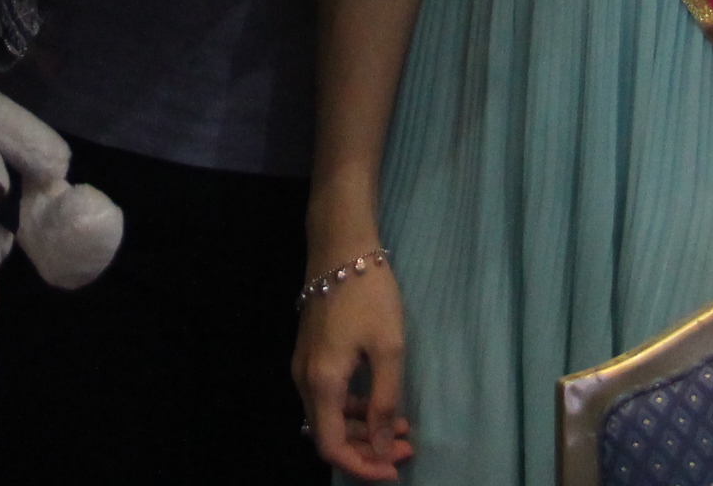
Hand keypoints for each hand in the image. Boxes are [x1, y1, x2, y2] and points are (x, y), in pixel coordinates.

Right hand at [293, 262, 411, 480]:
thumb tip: (384, 447)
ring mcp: (304, 366)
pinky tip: (381, 402)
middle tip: (408, 447)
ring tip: (403, 427)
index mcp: (322, 382)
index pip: (331, 446)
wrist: (341, 247)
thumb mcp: (389, 349)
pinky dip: (353, 409)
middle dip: (368, 449)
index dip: (362, 466)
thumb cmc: (369, 295)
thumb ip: (384, 402)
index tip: (396, 468)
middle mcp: (304, 380)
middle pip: (329, 435)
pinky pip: (327, 397)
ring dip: (363, 430)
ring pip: (328, 417)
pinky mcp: (310, 355)